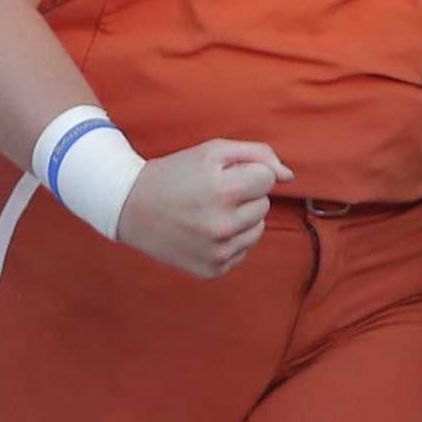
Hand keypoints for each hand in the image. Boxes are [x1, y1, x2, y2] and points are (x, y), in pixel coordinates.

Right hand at [116, 139, 293, 279]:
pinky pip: (242, 251)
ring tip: (210, 211)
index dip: (247, 172)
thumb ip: (258, 155)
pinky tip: (205, 230)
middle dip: (244, 195)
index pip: (267, 179)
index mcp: (224, 191)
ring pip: (258, 229)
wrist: (132, 207)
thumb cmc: (176, 173)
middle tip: (213, 192)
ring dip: (241, 218)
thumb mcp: (213, 151)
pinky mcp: (212, 270)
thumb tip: (289, 177)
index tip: (223, 175)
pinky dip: (230, 239)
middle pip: (263, 205)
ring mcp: (217, 252)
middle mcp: (223, 226)